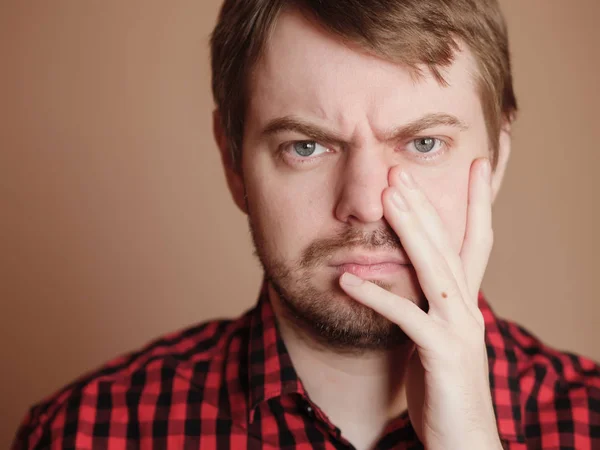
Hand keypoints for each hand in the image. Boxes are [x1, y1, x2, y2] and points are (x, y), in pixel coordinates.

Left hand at [338, 158, 501, 449]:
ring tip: (389, 199)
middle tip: (402, 170)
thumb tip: (401, 277)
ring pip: (435, 270)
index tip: (475, 166)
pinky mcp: (442, 355)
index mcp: (465, 301)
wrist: (463, 440)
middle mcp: (468, 308)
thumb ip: (425, 304)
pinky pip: (405, 318)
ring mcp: (459, 330)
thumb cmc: (444, 386)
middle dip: (426, 206)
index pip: (476, 241)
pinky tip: (347, 278)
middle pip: (448, 245)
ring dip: (411, 232)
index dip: (477, 203)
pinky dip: (375, 296)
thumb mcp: (436, 335)